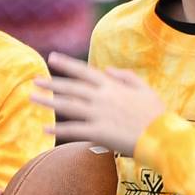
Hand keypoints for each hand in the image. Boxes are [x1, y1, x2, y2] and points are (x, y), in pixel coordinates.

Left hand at [33, 54, 165, 156]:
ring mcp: (99, 115)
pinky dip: (59, 129)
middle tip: (35, 81)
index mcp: (112, 86)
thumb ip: (126, 76)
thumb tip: (107, 70)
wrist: (161, 136)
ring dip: (49, 102)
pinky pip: (74, 130)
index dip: (67, 64)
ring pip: (68, 106)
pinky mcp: (98, 133)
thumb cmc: (155, 113)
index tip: (52, 58)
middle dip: (51, 83)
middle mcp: (102, 98)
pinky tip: (46, 128)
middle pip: (71, 88)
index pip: (84, 71)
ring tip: (33, 98)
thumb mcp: (145, 89)